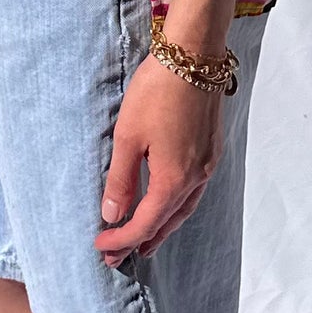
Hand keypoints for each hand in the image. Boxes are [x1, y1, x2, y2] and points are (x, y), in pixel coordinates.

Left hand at [94, 53, 225, 263]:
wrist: (194, 56)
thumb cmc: (157, 92)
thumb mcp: (127, 137)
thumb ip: (121, 180)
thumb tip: (112, 215)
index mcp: (174, 179)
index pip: (145, 223)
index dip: (121, 239)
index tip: (100, 246)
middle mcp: (197, 177)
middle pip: (168, 222)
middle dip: (142, 240)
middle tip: (118, 256)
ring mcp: (208, 163)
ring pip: (184, 208)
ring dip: (163, 226)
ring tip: (145, 239)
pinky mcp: (211, 149)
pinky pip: (193, 190)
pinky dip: (176, 205)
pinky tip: (166, 202)